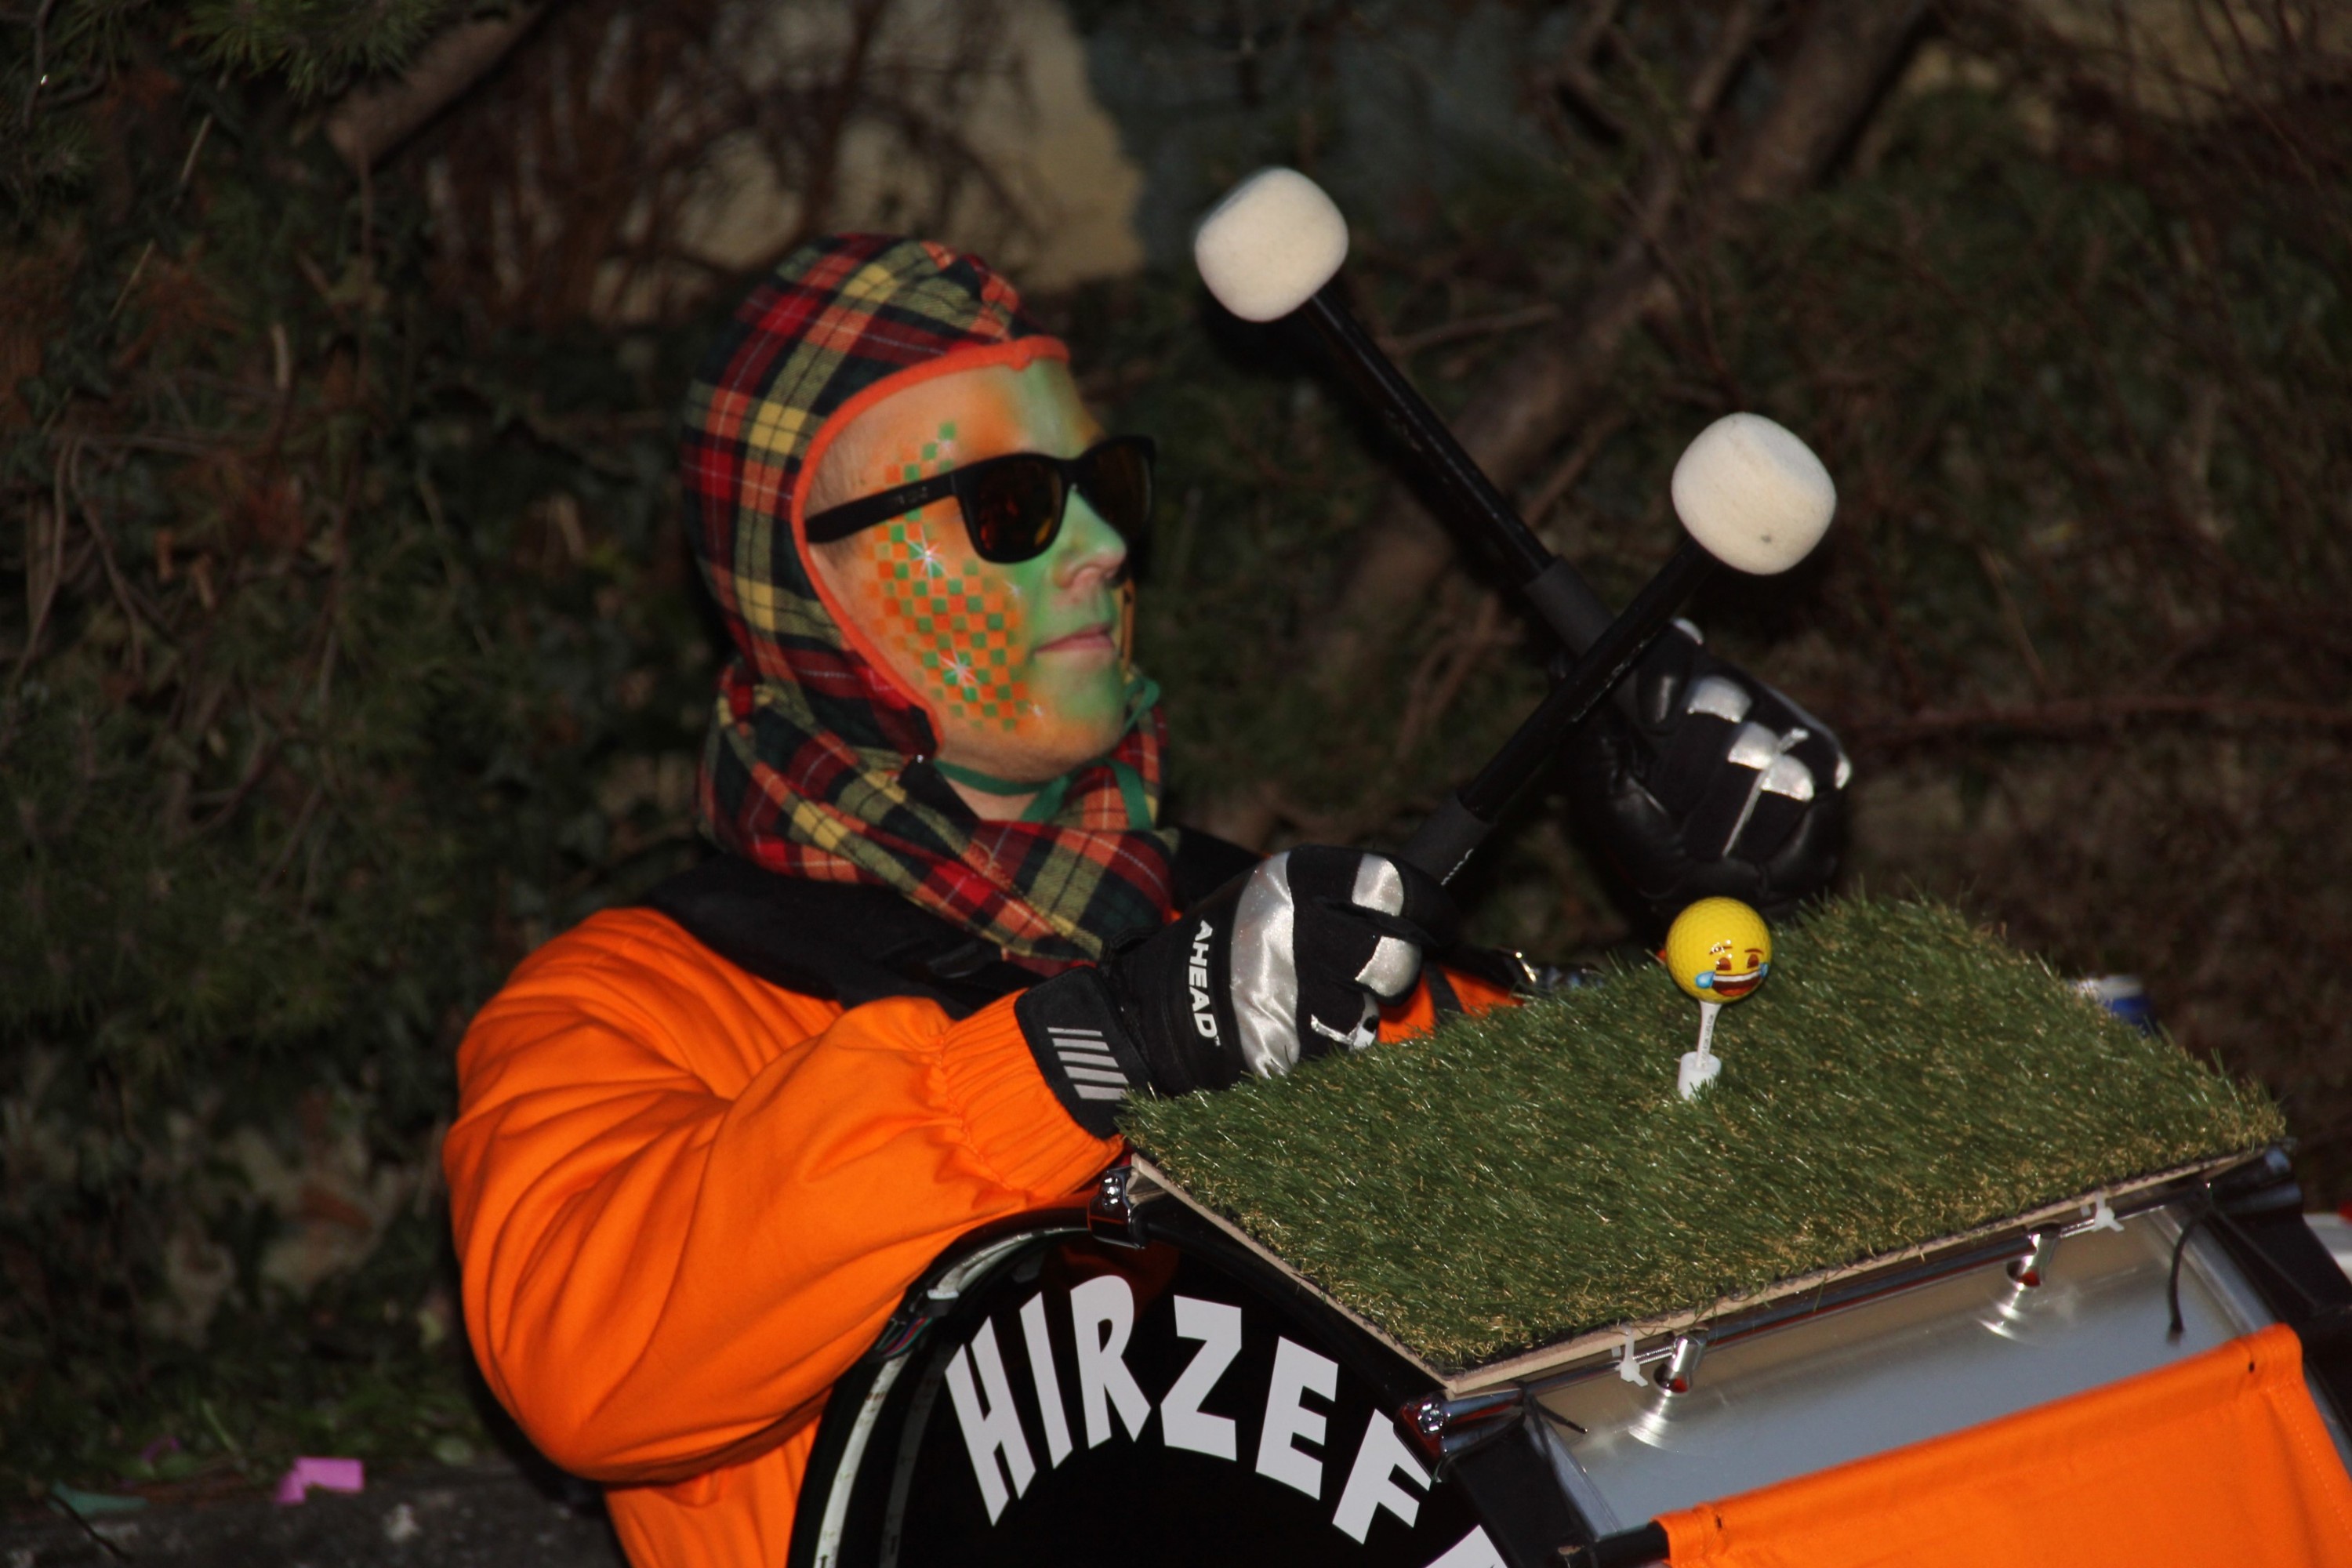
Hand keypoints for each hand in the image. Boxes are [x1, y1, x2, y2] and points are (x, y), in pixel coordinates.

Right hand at [1016, 848, 1458, 1127]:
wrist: (1145, 1016)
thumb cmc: (1221, 950)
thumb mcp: (1267, 896)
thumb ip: (1336, 896)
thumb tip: (1423, 908)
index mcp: (1290, 879)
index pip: (1391, 881)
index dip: (1431, 905)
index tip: (1442, 922)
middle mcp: (1291, 928)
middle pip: (1395, 952)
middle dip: (1399, 968)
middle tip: (1385, 973)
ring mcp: (1288, 991)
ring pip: (1371, 1008)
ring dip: (1359, 1012)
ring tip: (1321, 1004)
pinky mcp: (1284, 1047)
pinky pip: (1340, 1050)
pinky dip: (1330, 1047)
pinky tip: (1300, 1035)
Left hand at [1564, 624, 1848, 921]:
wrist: (1715, 906)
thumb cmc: (1654, 842)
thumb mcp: (1606, 792)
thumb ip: (1590, 733)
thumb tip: (1563, 661)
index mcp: (1678, 691)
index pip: (1673, 648)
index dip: (1664, 675)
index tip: (1652, 718)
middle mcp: (1736, 695)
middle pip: (1718, 694)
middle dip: (1689, 763)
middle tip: (1677, 801)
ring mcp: (1785, 726)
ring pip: (1755, 748)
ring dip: (1722, 812)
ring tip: (1710, 840)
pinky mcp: (1825, 765)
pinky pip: (1795, 787)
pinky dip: (1762, 831)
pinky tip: (1753, 849)